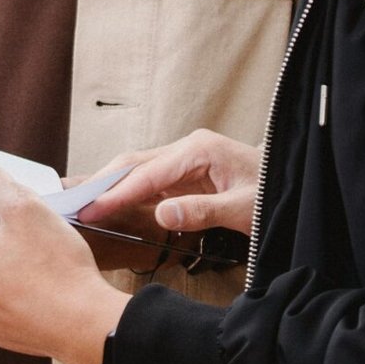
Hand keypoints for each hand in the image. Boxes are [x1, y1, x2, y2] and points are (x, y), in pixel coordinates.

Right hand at [75, 130, 260, 239]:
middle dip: (102, 184)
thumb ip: (203, 211)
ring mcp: (184, 159)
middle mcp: (187, 148)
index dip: (117, 193)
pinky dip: (126, 192)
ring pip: (137, 170)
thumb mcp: (243, 207)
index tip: (92, 210)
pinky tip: (108, 204)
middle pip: (133, 163)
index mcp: (199, 150)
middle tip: (74, 205)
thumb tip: (163, 214)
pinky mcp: (185, 173)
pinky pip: (148, 181)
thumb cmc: (273, 193)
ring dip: (110, 187)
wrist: (291, 182)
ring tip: (81, 204)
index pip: (147, 173)